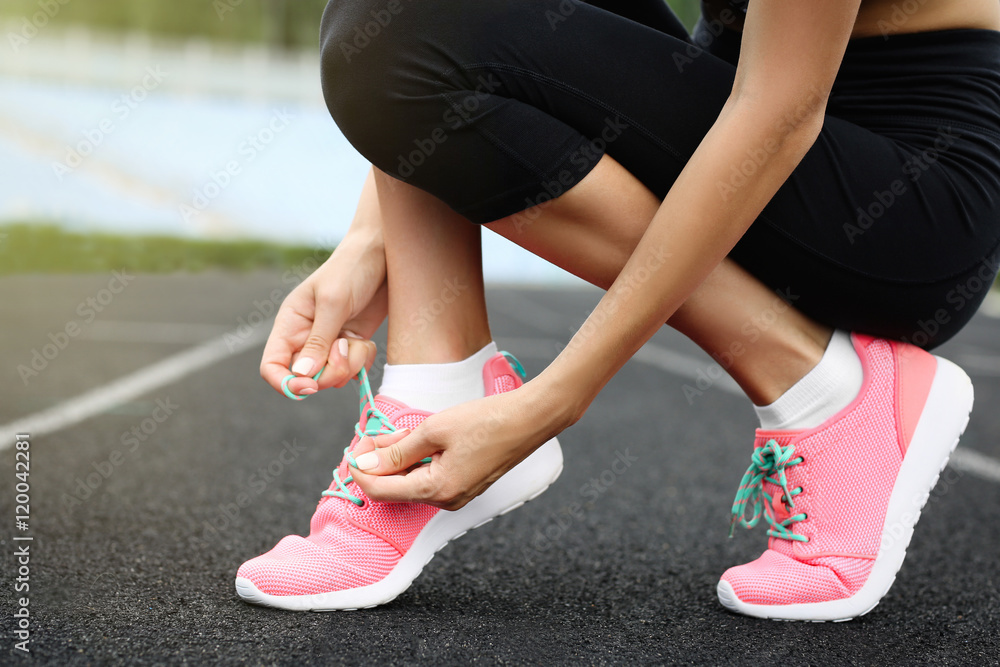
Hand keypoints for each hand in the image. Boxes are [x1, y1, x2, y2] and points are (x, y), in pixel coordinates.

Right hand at [260, 230, 385, 396]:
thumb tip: (302, 375)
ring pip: (333, 377)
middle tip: (344, 350)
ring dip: (349, 365)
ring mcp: (330, 344)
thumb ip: (318, 340)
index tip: (309, 387)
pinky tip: (366, 342)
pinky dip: (362, 362)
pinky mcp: (351, 346)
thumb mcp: (333, 302)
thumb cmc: (352, 269)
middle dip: (328, 373)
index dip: (286, 383)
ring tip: (357, 340)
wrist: (384, 256)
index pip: (272, 365)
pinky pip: (353, 371)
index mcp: (290, 324)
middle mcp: (306, 338)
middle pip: (306, 378)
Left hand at [349, 381, 568, 509]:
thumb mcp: (434, 430)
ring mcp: (458, 495)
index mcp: (437, 490)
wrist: (529, 420)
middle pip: (396, 489)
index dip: (360, 472)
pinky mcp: (465, 485)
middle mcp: (447, 501)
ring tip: (396, 433)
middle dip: (378, 464)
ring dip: (397, 461)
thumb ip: (396, 449)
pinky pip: (429, 479)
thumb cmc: (486, 421)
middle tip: (372, 435)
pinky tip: (415, 441)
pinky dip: (415, 462)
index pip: (382, 491)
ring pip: (411, 483)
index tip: (351, 450)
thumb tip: (364, 464)